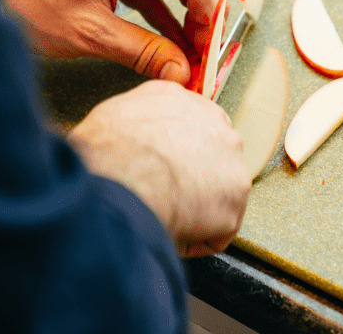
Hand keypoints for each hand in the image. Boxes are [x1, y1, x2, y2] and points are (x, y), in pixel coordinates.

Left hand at [0, 0, 227, 84]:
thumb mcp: (89, 33)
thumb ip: (143, 51)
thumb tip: (180, 72)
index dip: (208, 16)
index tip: (206, 49)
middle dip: (208, 4)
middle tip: (208, 43)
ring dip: (191, 3)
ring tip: (194, 44)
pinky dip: (168, 5)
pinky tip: (173, 37)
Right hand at [67, 80, 250, 256]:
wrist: (121, 177)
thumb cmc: (108, 150)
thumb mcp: (115, 114)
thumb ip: (138, 121)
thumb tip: (130, 138)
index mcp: (184, 102)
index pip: (191, 128)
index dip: (176, 155)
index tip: (162, 170)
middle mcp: (215, 125)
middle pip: (210, 158)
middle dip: (191, 179)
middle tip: (162, 195)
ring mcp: (231, 162)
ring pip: (217, 195)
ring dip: (194, 210)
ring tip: (164, 217)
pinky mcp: (233, 200)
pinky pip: (217, 231)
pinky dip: (196, 240)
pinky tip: (171, 234)